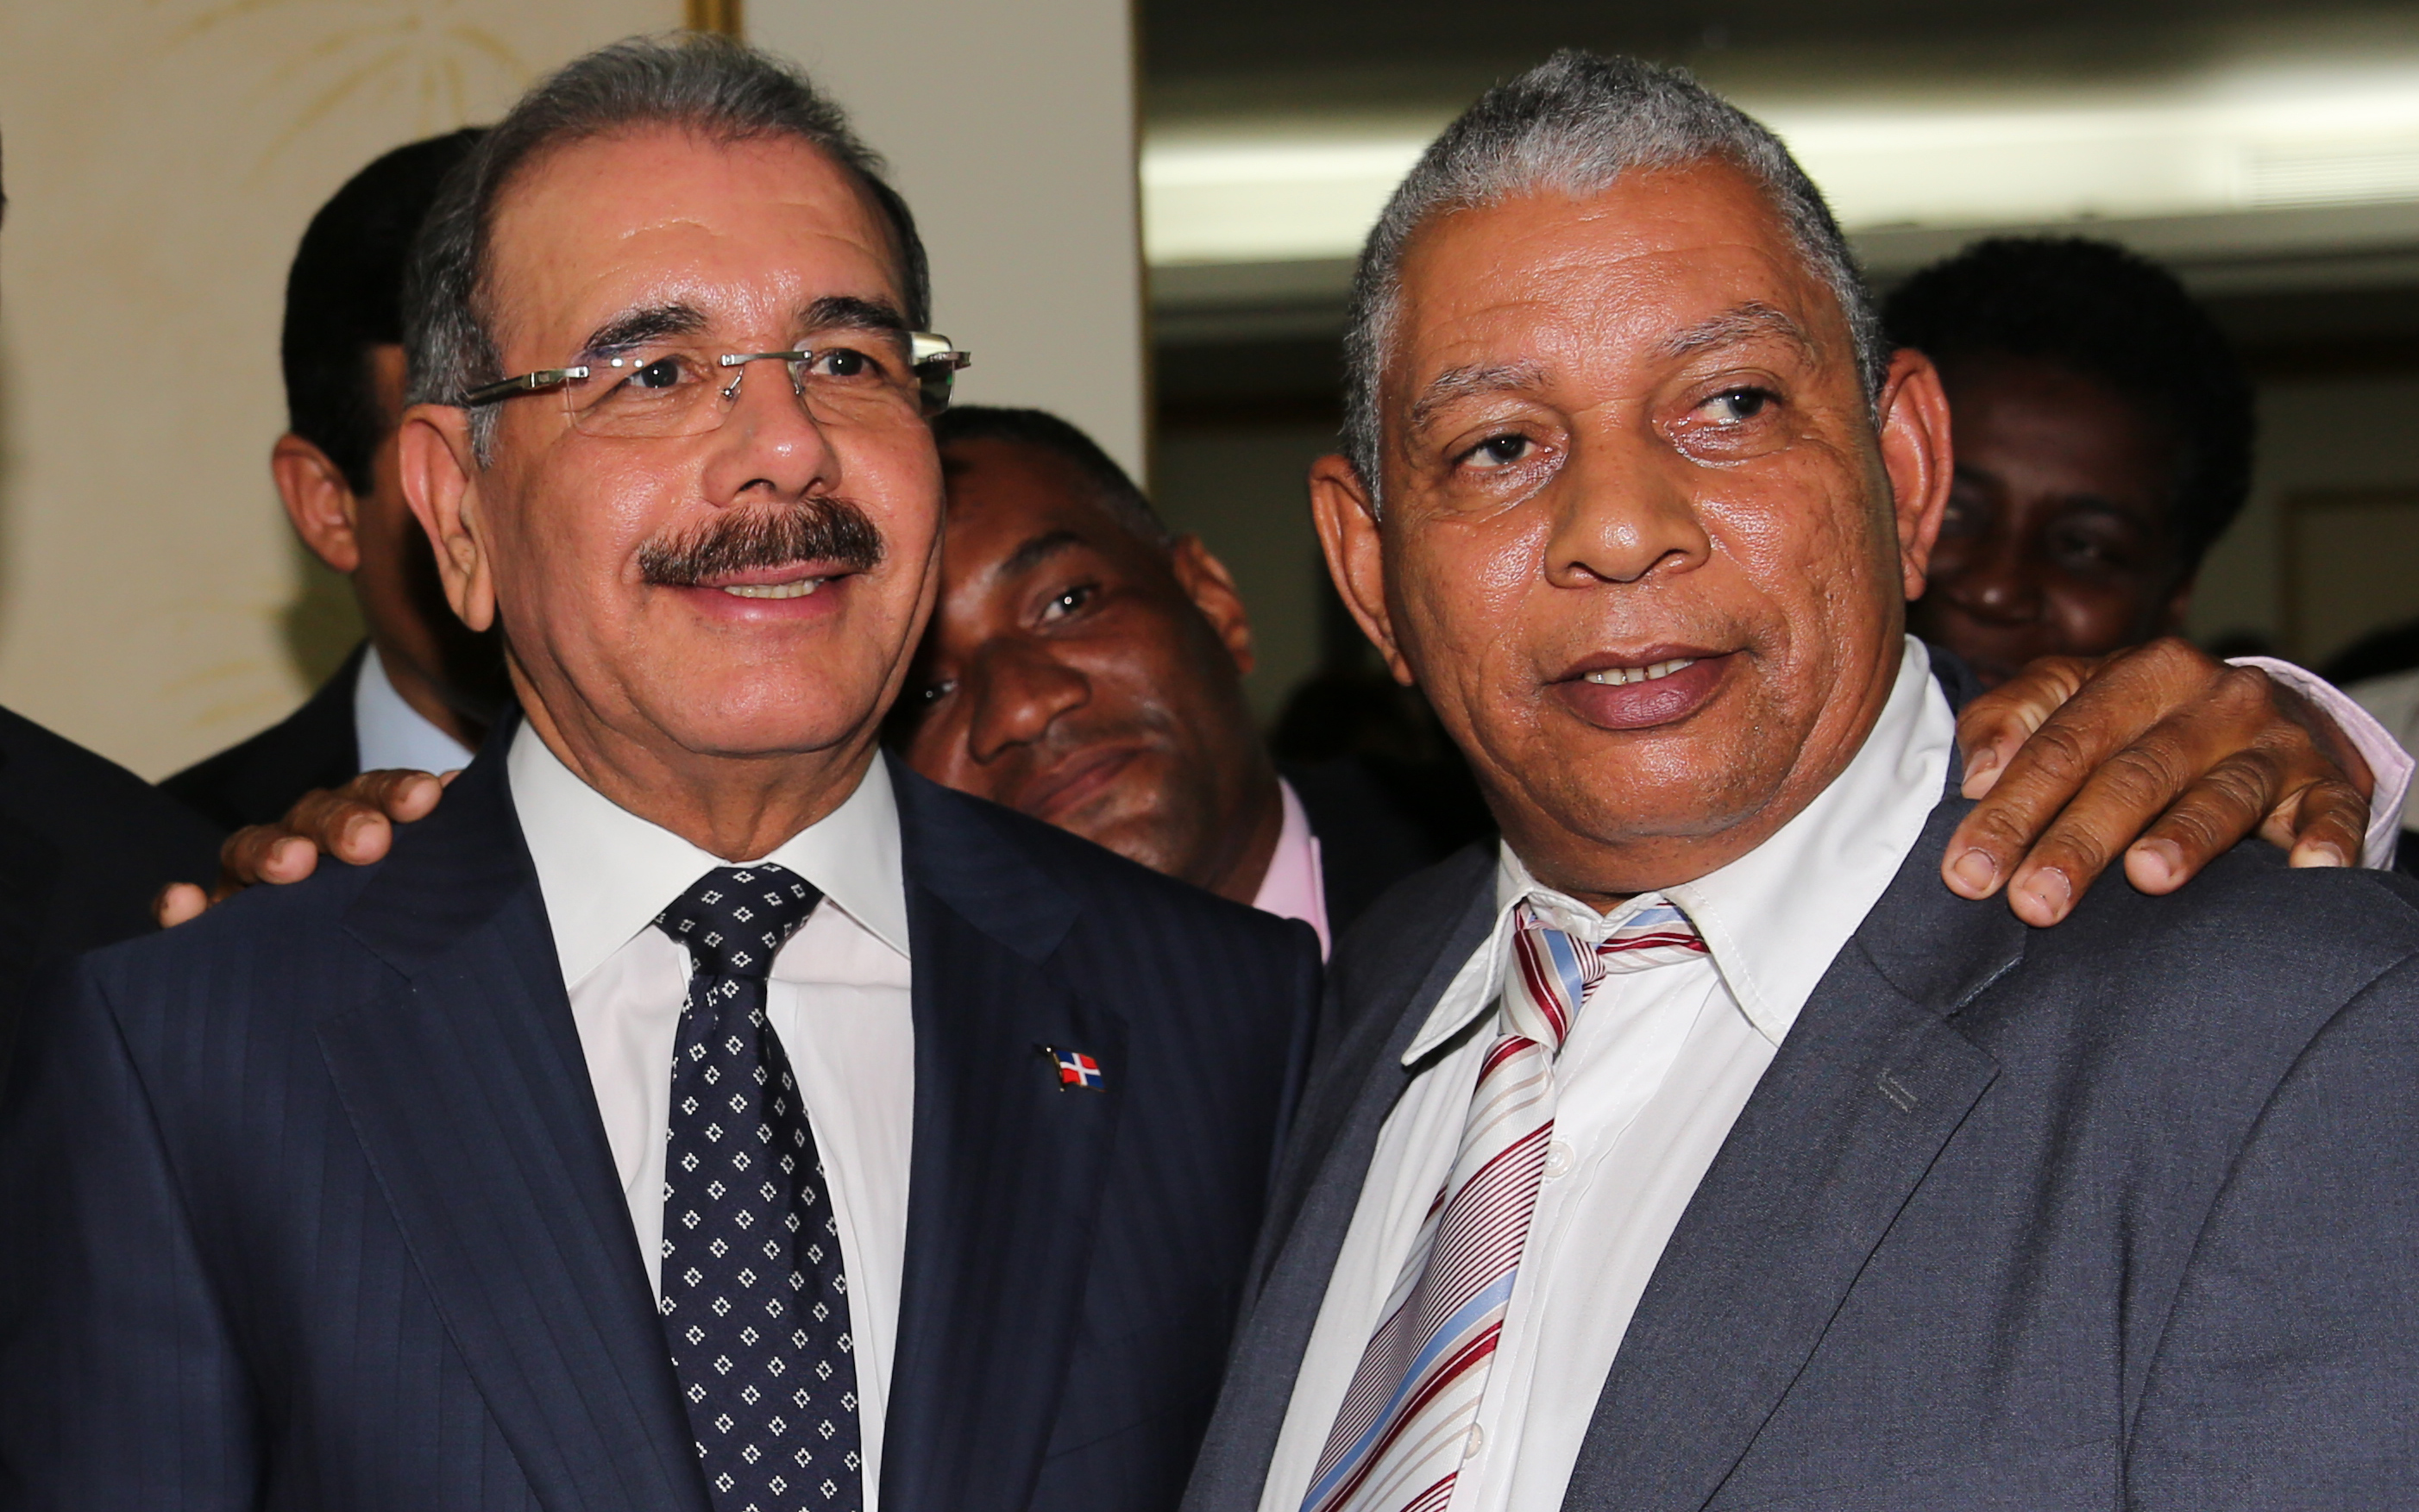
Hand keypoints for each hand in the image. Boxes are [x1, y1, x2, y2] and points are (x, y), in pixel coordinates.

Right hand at [152, 768, 457, 926]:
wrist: (362, 1026)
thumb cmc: (402, 947)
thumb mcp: (425, 902)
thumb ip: (436, 854)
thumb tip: (457, 786)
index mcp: (357, 833)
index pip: (372, 798)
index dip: (395, 791)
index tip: (426, 797)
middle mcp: (304, 851)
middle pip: (314, 818)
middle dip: (341, 822)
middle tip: (370, 842)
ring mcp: (252, 889)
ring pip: (251, 851)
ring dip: (270, 851)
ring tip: (293, 864)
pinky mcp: (212, 931)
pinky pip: (187, 914)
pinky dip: (181, 906)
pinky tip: (184, 902)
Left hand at [1940, 638, 2373, 925]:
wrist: (2258, 712)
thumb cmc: (2138, 720)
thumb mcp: (2068, 698)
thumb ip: (2009, 721)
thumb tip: (1978, 774)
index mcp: (2143, 672)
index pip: (2063, 746)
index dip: (2011, 811)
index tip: (1968, 873)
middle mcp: (2215, 699)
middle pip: (2136, 775)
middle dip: (2079, 841)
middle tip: (2034, 902)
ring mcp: (2278, 742)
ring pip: (2225, 793)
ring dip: (2187, 837)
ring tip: (2149, 877)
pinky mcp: (2331, 784)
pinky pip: (2331, 812)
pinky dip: (2323, 839)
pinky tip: (2306, 870)